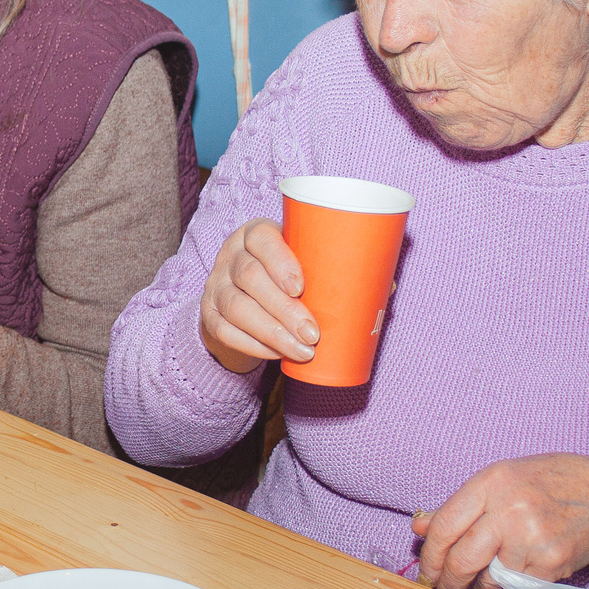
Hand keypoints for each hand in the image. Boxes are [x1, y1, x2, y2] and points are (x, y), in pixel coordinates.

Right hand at [198, 218, 316, 374]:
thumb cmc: (287, 275)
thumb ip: (327, 265)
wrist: (246, 297)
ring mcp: (215, 285)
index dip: (280, 262)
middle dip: (284, 309)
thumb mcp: (301, 259)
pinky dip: (254, 346)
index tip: (300, 288)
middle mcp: (230, 255)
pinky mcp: (209, 314)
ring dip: (272, 333)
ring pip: (237, 308)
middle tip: (312, 333)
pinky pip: (226, 332)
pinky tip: (278, 354)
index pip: (262, 239)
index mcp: (255, 234)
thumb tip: (379, 284)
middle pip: (250, 277)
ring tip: (303, 351)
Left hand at [412, 454, 588, 588]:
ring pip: (487, 579)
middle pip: (460, 558)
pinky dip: (510, 588)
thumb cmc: (555, 485)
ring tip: (485, 582)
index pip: (444, 525)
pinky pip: (515, 588)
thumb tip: (419, 526)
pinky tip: (519, 574)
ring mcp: (531, 537)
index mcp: (493, 481)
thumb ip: (462, 505)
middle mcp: (510, 507)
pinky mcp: (551, 563)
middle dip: (446, 583)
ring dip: (480, 588)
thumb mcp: (506, 480)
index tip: (427, 570)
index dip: (429, 554)